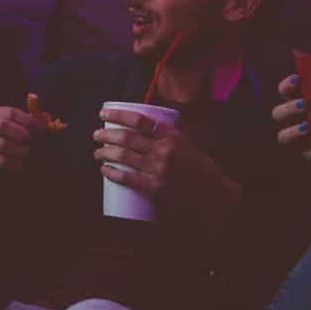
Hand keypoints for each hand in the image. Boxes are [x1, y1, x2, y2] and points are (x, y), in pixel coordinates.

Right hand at [0, 105, 45, 177]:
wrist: (9, 161)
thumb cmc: (20, 140)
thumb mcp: (30, 128)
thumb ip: (38, 121)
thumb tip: (46, 116)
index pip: (11, 113)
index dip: (29, 121)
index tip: (42, 129)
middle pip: (2, 125)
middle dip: (20, 133)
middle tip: (32, 139)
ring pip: (1, 144)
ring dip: (19, 149)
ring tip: (28, 152)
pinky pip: (0, 161)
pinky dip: (14, 163)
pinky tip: (22, 163)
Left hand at [96, 108, 240, 222]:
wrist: (213, 195)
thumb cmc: (199, 168)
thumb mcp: (186, 144)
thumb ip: (165, 136)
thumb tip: (141, 127)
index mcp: (172, 135)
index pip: (139, 120)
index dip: (117, 115)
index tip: (103, 114)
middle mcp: (165, 151)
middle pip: (126, 138)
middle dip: (105, 135)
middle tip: (96, 135)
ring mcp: (159, 170)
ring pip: (123, 157)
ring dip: (104, 153)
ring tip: (97, 153)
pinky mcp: (155, 189)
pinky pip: (127, 179)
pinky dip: (112, 173)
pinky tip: (104, 170)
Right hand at [272, 74, 310, 158]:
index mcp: (301, 101)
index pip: (285, 91)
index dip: (287, 85)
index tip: (299, 80)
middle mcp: (294, 121)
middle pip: (278, 113)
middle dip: (289, 108)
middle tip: (306, 104)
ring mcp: (299, 141)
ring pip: (283, 136)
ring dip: (293, 131)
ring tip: (309, 126)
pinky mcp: (308, 157)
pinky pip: (304, 156)